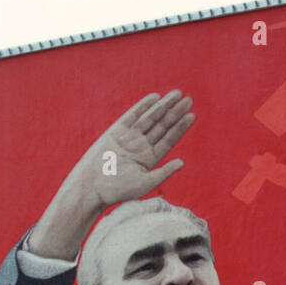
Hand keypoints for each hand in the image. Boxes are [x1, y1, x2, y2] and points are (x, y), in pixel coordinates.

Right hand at [30, 91, 194, 259]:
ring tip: (177, 95)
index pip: (169, 139)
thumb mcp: (146, 183)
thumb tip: (182, 162)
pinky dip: (143, 106)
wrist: (93, 185)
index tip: (192, 115)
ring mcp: (130, 137)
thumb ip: (164, 172)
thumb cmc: (119, 190)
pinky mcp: (117, 131)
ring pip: (150, 118)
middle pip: (162, 126)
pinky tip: (155, 97)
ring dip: (163, 106)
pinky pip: (133, 115)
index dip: (180, 127)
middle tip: (188, 100)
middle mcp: (141, 146)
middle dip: (175, 113)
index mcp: (150, 159)